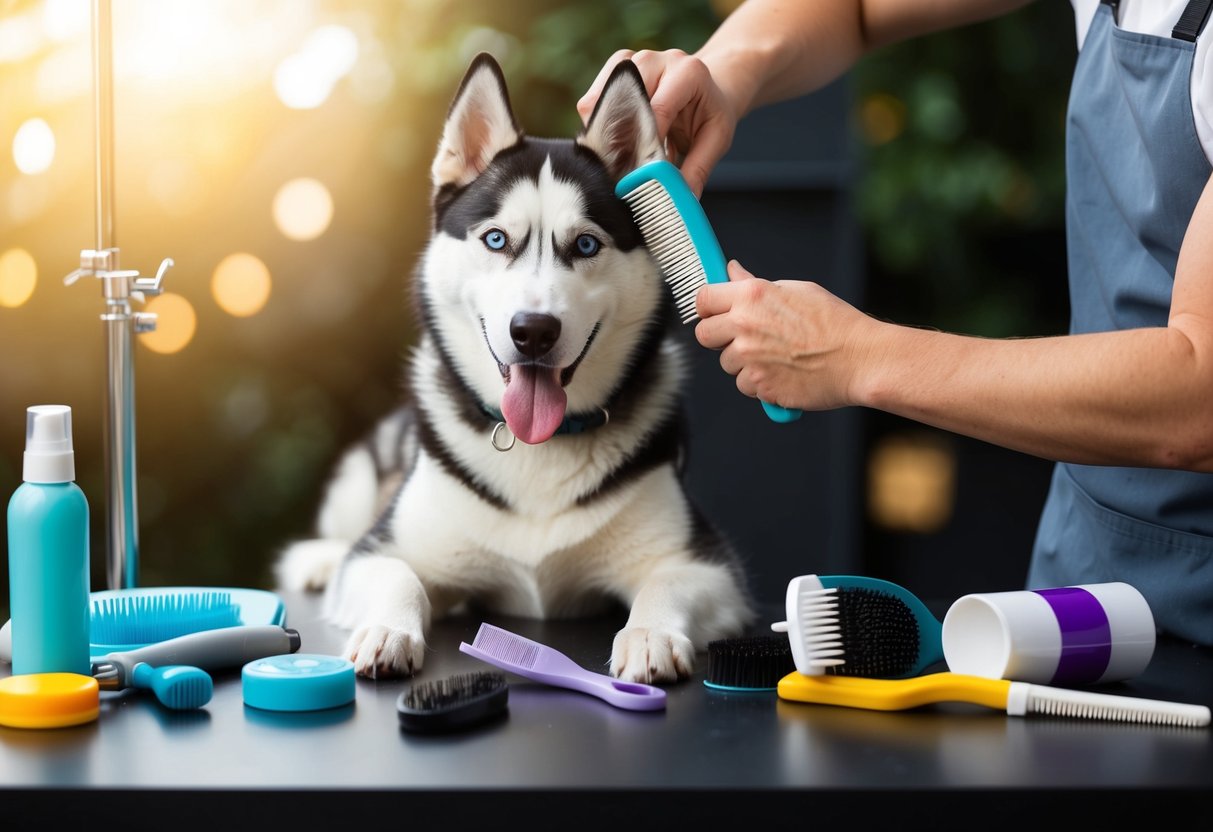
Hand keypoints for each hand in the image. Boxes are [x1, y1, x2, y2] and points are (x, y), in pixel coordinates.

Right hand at [578, 48, 738, 196]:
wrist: (707, 86)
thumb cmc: (710, 111)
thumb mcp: (717, 139)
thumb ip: (699, 168)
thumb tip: (681, 198)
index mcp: (688, 72)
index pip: (657, 110)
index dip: (644, 143)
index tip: (638, 173)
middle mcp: (656, 60)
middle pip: (622, 100)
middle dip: (618, 138)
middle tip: (623, 169)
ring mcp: (632, 61)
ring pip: (599, 99)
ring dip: (603, 132)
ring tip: (617, 156)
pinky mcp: (613, 70)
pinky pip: (591, 101)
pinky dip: (596, 125)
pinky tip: (611, 141)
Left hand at [694, 260, 874, 410]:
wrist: (860, 359)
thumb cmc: (835, 322)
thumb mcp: (796, 290)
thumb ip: (756, 284)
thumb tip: (733, 272)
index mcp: (752, 295)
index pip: (703, 298)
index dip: (707, 307)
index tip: (713, 312)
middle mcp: (745, 326)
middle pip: (705, 335)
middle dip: (720, 338)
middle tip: (745, 338)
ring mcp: (750, 358)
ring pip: (727, 363)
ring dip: (744, 363)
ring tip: (777, 356)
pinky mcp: (759, 385)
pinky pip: (745, 385)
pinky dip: (760, 383)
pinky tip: (784, 373)